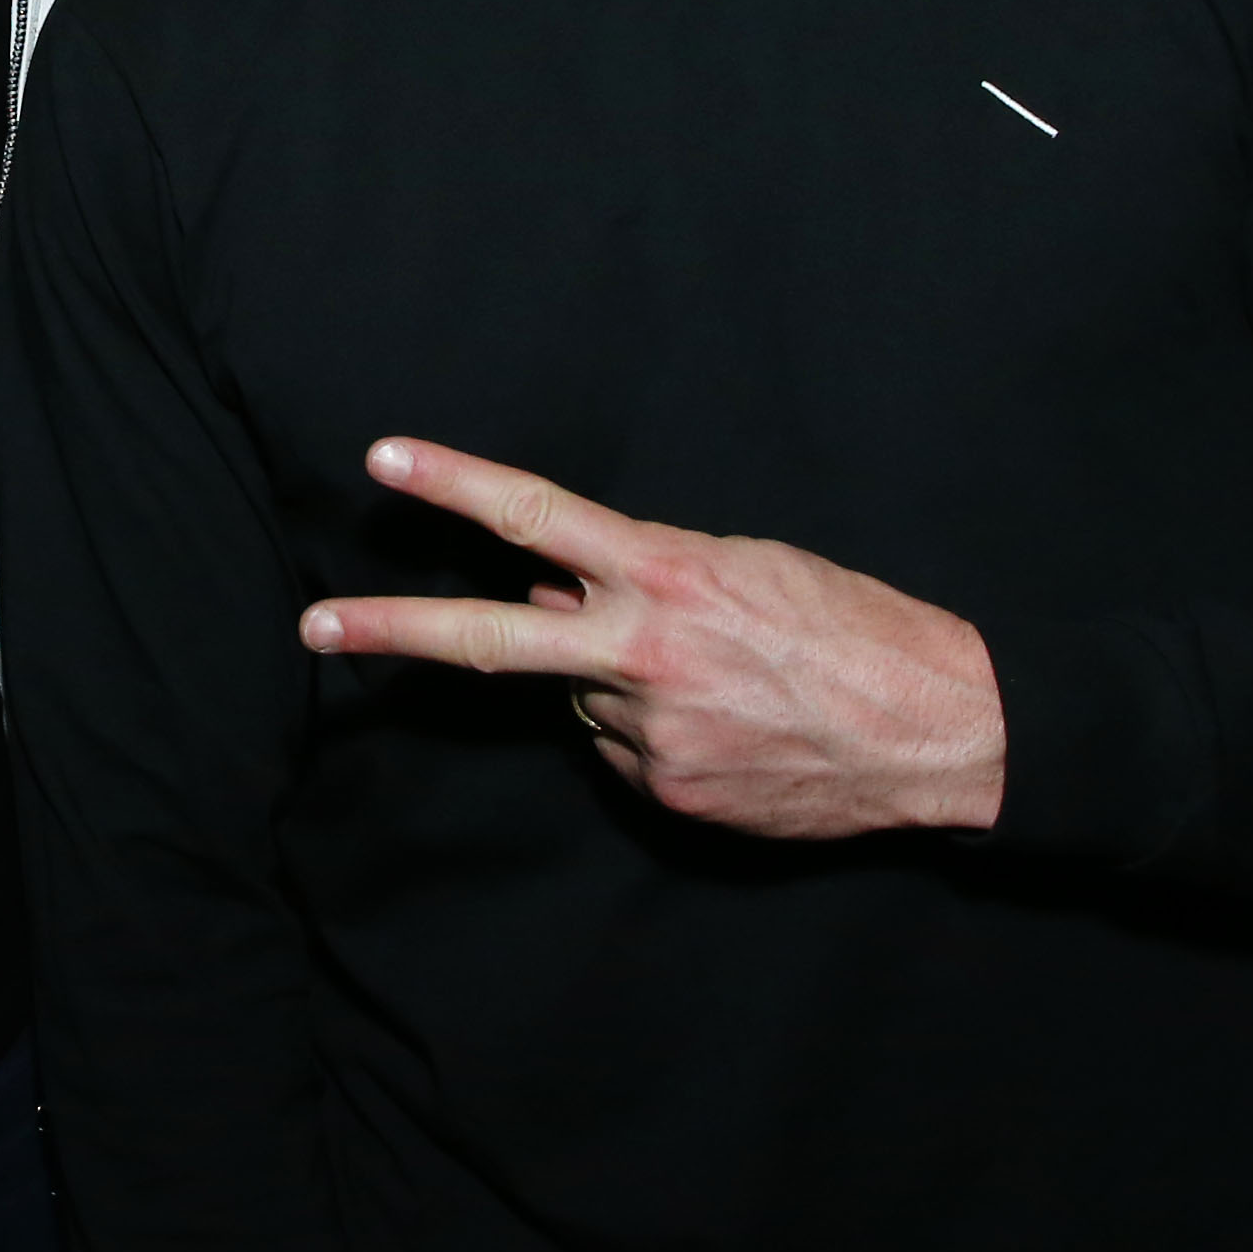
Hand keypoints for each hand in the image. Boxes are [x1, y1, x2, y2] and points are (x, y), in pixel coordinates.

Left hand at [297, 438, 1007, 838]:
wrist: (940, 730)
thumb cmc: (851, 625)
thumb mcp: (746, 566)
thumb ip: (641, 577)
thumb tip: (551, 597)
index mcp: (667, 575)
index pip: (538, 518)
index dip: (457, 484)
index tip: (385, 460)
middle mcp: (643, 652)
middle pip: (493, 639)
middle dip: (392, 631)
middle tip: (312, 624)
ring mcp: (648, 731)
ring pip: (584, 697)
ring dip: (620, 681)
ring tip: (717, 678)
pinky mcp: (666, 790)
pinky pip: (623, 750)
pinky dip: (654, 731)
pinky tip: (727, 724)